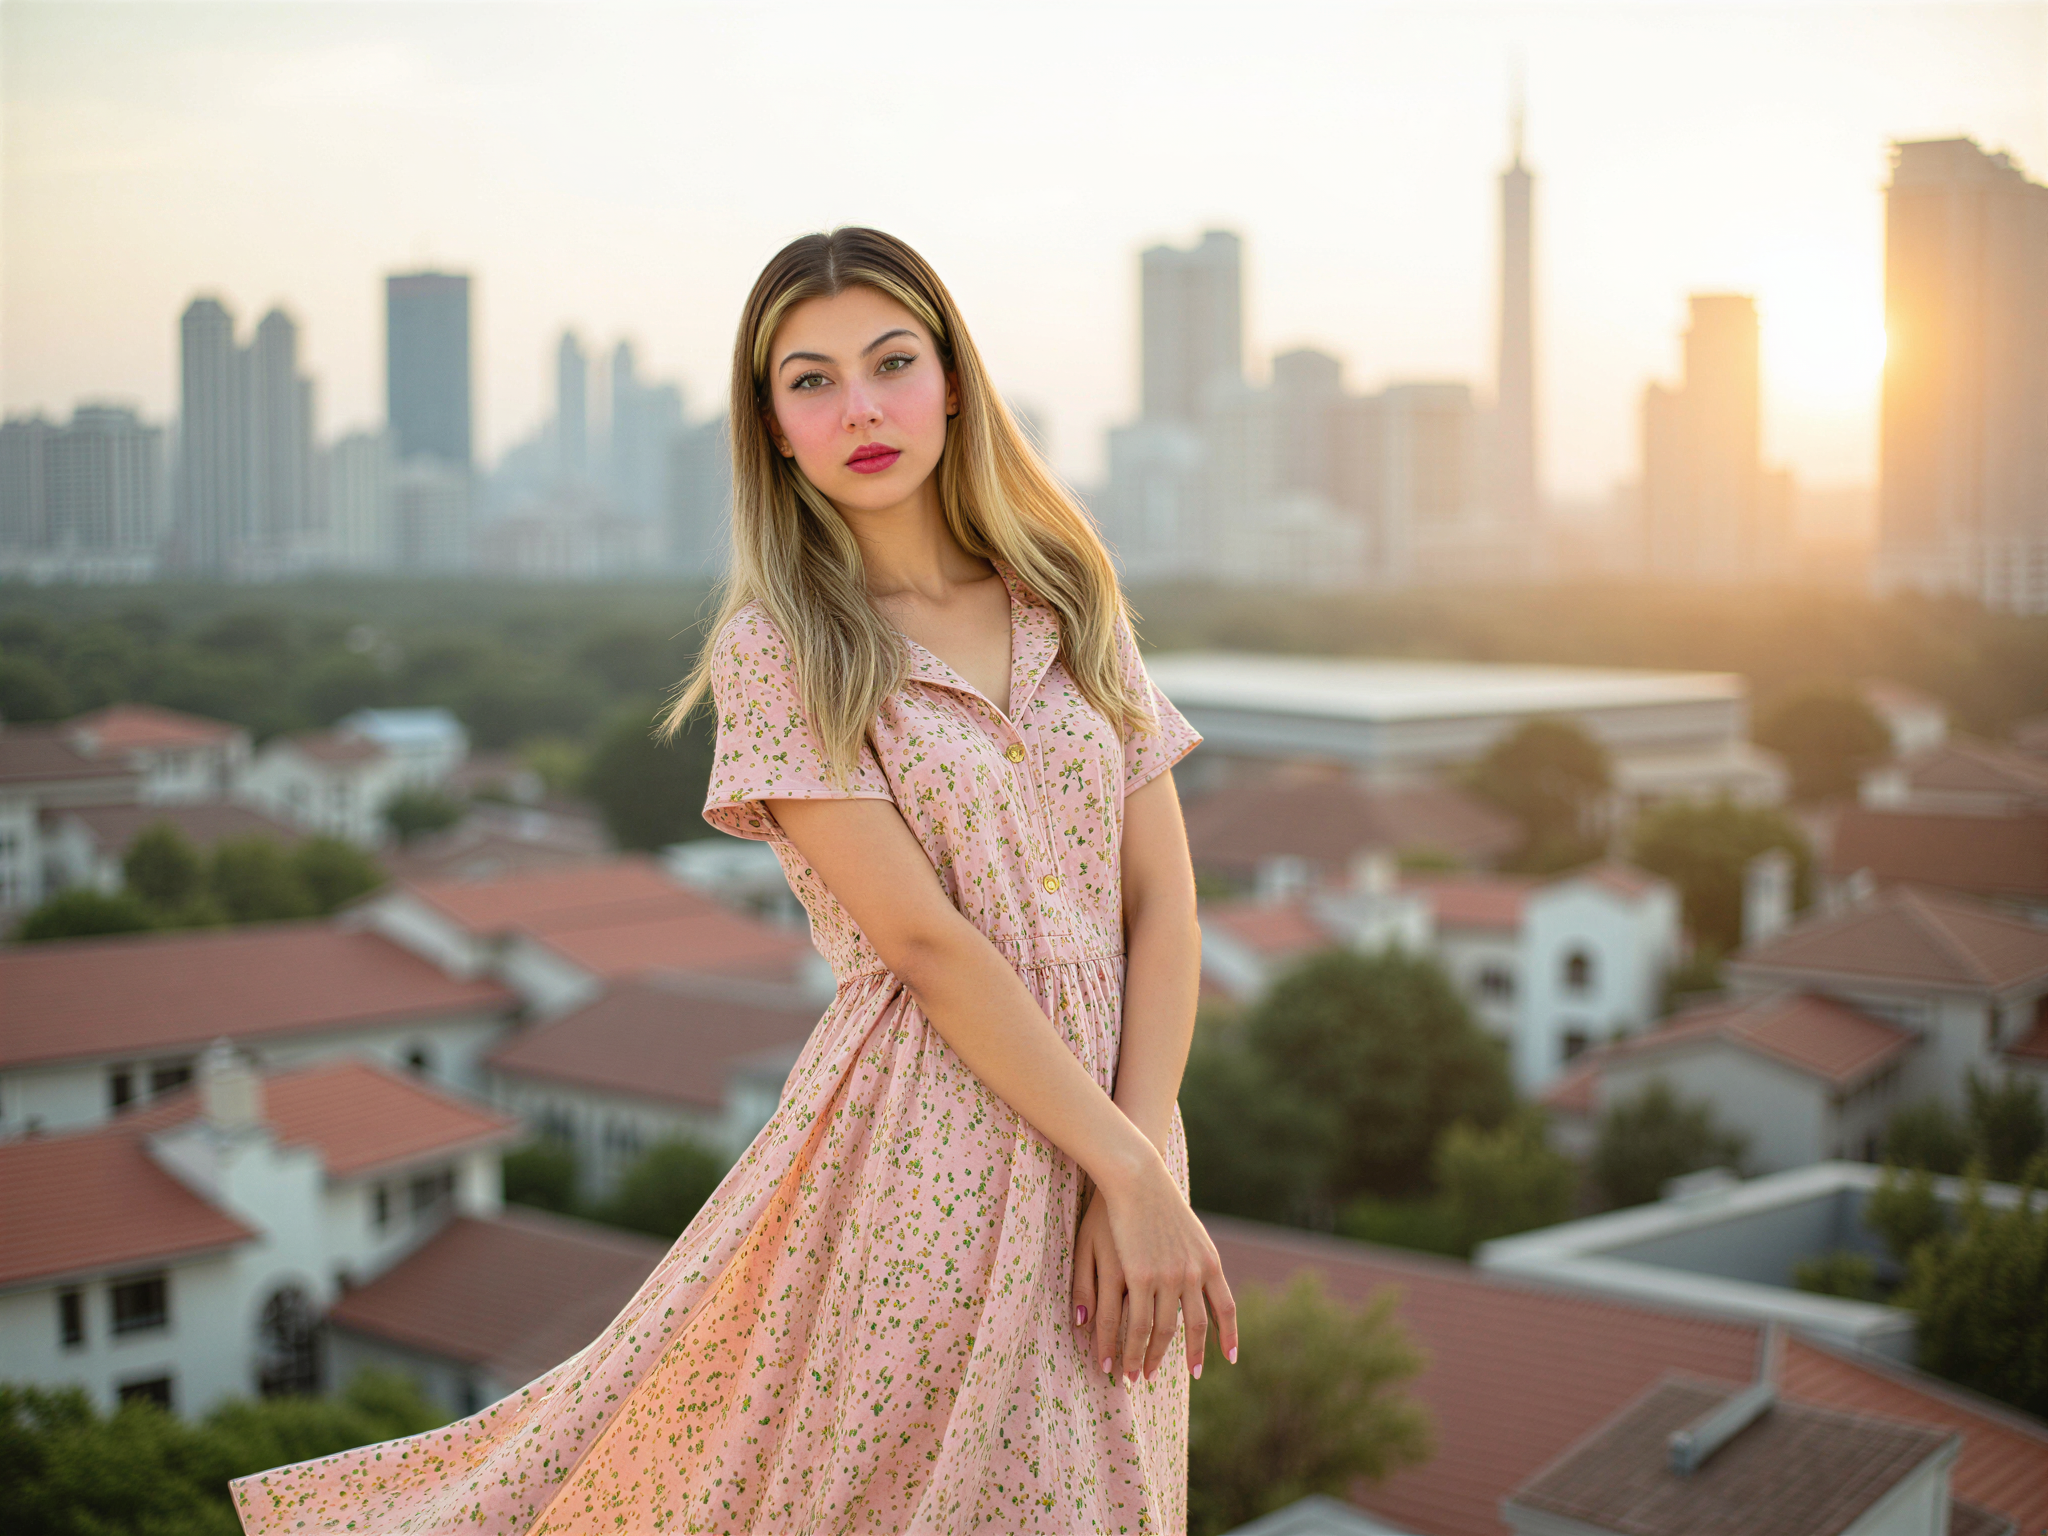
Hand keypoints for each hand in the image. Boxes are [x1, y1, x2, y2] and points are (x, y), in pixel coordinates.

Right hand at [1070, 1161, 1236, 1386]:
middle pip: (1195, 1325)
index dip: (1228, 1334)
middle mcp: (1194, 1273)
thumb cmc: (1158, 1201)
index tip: (1230, 1358)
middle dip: (1190, 1354)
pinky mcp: (1140, 1275)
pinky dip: (1130, 1347)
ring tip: (1141, 1375)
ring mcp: (1168, 1276)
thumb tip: (1202, 1285)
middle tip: (1187, 1375)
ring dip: (1151, 1358)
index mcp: (1209, 1261)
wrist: (1138, 1176)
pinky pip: (1137, 1323)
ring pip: (1163, 1331)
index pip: (1226, 1307)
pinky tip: (1122, 1360)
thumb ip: (1196, 1263)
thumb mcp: (1190, 1233)